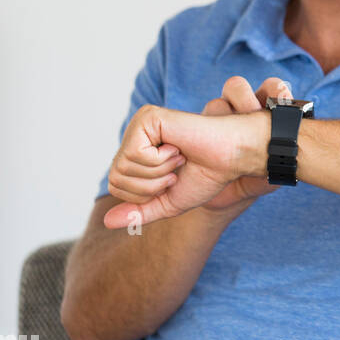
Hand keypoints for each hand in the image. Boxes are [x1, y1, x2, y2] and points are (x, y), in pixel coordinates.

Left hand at [100, 80, 279, 229]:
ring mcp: (139, 123)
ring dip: (158, 172)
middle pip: (116, 178)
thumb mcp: (170, 202)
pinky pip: (135, 154)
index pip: (116, 185)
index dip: (145, 194)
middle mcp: (135, 134)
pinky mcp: (147, 118)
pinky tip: (178, 147)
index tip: (173, 177)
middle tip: (177, 169)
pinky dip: (160, 160)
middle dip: (151, 185)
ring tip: (179, 157)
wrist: (232, 158)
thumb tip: (106, 222)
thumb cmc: (208, 175)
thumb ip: (140, 212)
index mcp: (137, 150)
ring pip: (123, 167)